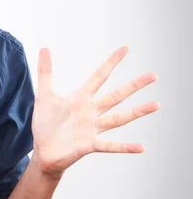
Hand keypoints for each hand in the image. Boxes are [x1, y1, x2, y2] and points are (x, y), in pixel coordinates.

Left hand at [31, 45, 159, 177]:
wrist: (42, 151)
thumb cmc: (45, 124)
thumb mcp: (44, 95)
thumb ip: (45, 72)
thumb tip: (44, 47)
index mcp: (81, 99)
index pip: (99, 77)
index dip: (111, 62)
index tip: (125, 48)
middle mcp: (91, 112)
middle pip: (116, 96)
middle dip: (134, 85)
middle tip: (153, 75)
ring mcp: (92, 129)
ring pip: (118, 119)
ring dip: (137, 112)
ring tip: (156, 104)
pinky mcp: (88, 145)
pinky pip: (109, 146)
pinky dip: (125, 147)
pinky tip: (141, 147)